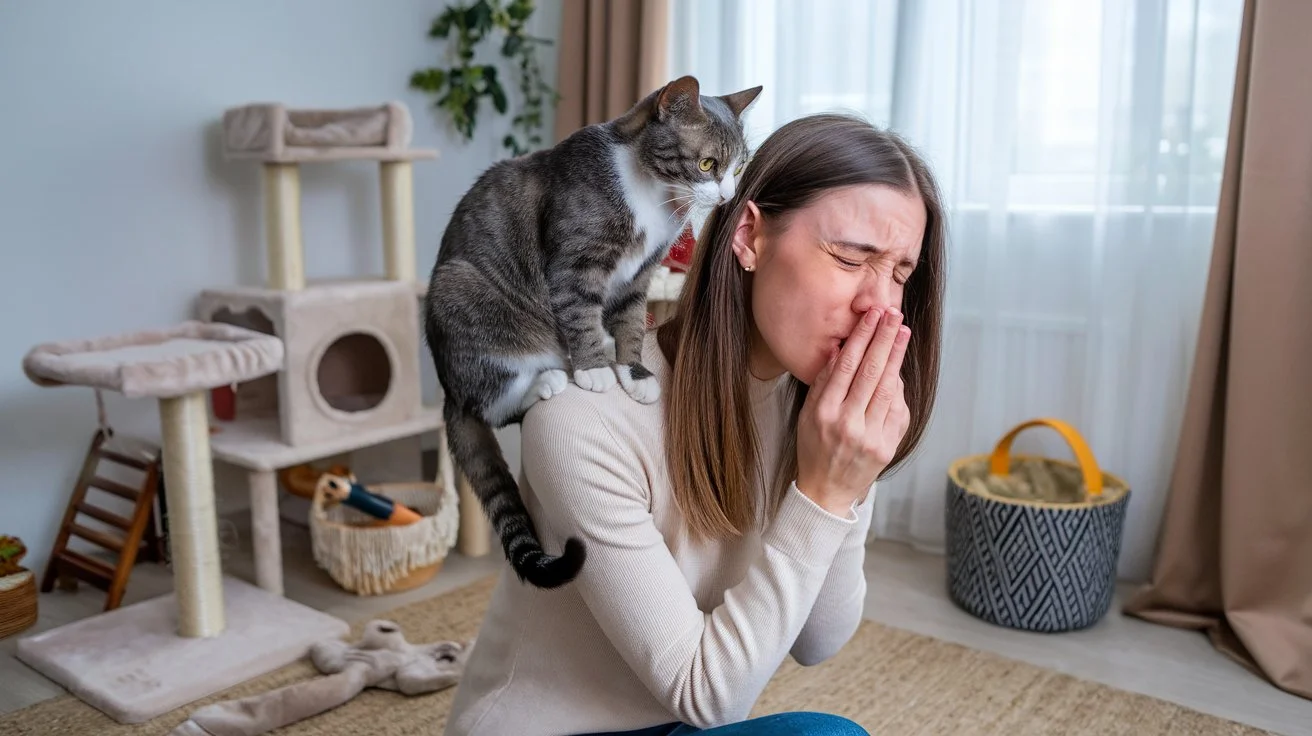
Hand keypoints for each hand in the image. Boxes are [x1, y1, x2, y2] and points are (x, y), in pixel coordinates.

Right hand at [795, 307, 911, 515]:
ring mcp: (870, 436)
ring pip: (887, 388)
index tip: (872, 316)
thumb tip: (839, 350)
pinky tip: (897, 369)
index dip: (862, 337)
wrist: (826, 491)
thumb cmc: (814, 449)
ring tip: (903, 333)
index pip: (847, 366)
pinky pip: (897, 410)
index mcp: (824, 413)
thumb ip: (823, 383)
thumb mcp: (806, 415)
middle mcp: (847, 423)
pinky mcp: (886, 447)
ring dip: (897, 357)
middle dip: (885, 339)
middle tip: (895, 316)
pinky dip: (897, 387)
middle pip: (871, 372)